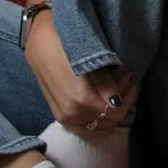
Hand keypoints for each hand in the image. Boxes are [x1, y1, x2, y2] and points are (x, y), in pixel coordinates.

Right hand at [22, 10, 137, 136]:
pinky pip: (82, 128)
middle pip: (107, 121)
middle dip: (121, 103)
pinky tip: (101, 104)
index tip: (129, 78)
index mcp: (81, 101)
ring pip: (96, 127)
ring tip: (114, 89)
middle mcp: (71, 115)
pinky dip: (96, 120)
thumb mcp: (90, 60)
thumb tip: (118, 102)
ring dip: (109, 111)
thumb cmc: (66, 43)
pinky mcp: (57, 114)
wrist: (38, 38)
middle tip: (124, 81)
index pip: (115, 113)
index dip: (128, 97)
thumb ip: (106, 84)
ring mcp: (63, 117)